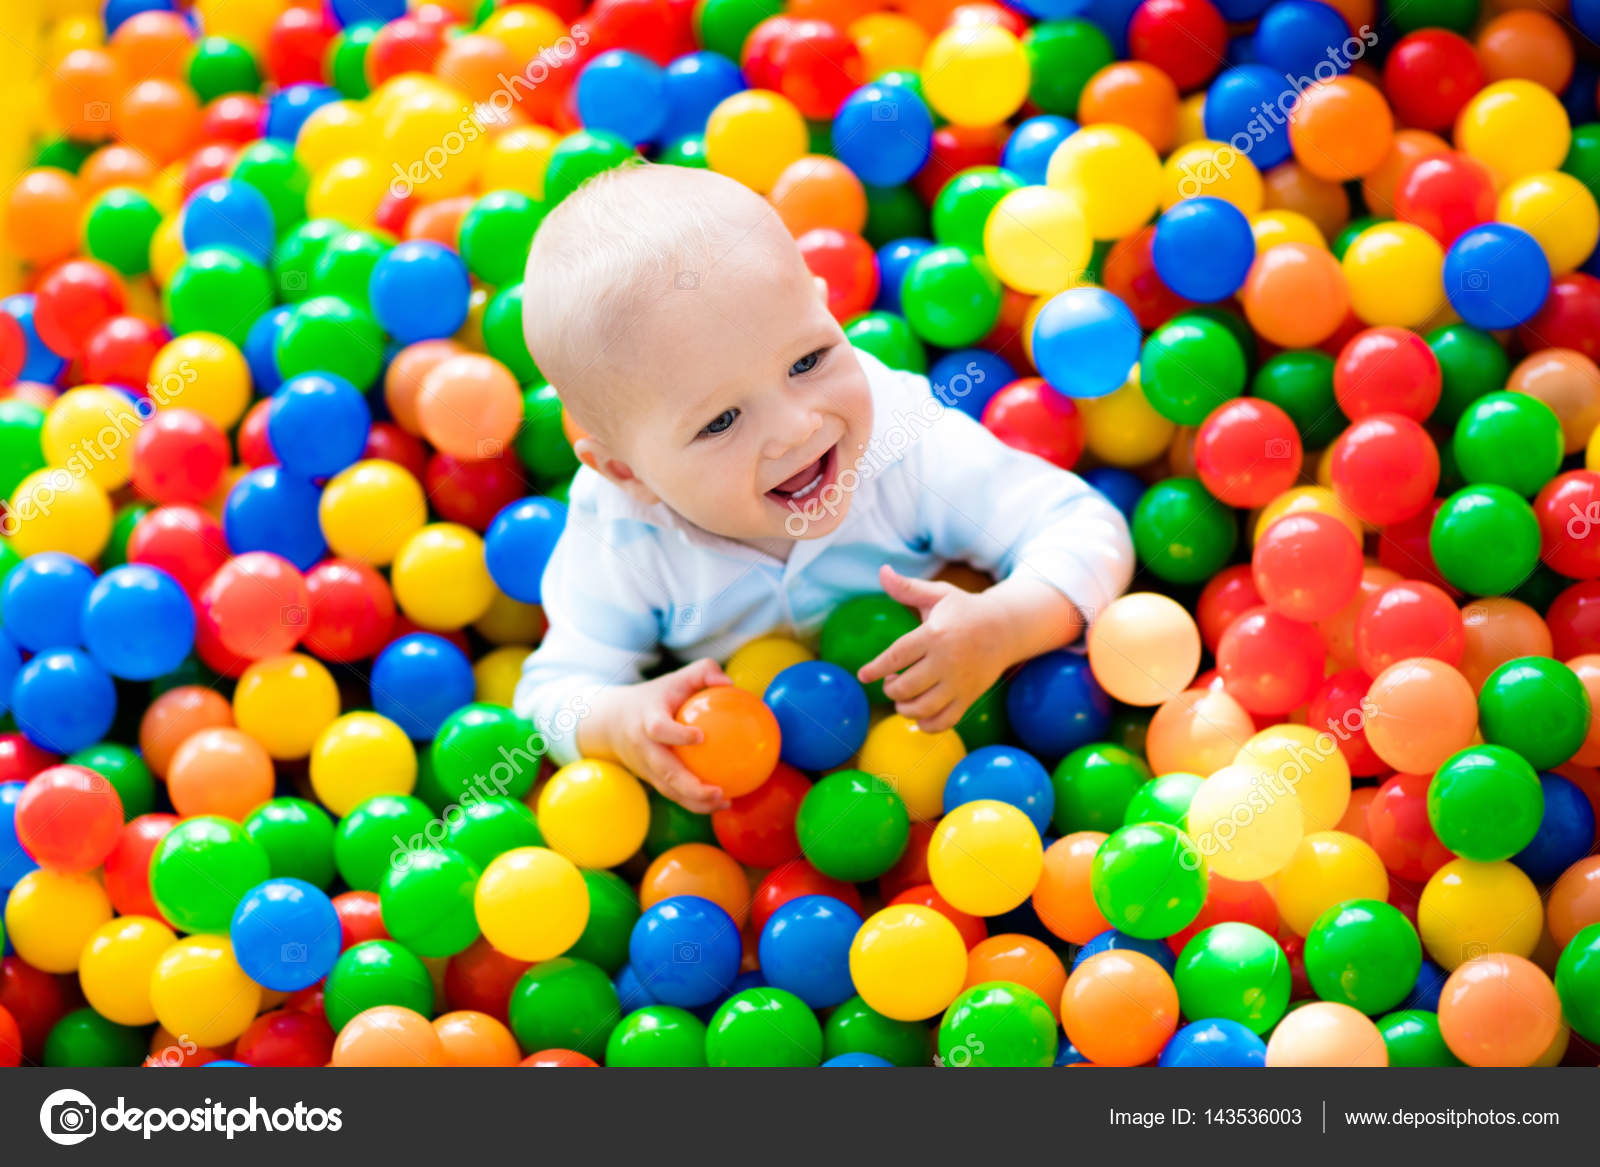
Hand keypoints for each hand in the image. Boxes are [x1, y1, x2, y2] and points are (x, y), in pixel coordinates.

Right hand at [582, 658, 734, 813]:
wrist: (610, 722)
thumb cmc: (655, 697)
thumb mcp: (675, 678)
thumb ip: (703, 671)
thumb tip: (730, 684)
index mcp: (646, 719)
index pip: (658, 728)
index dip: (676, 734)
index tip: (700, 737)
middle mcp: (643, 746)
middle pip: (663, 770)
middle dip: (689, 786)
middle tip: (719, 791)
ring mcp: (644, 766)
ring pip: (668, 789)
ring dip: (695, 802)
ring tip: (724, 802)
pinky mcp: (649, 779)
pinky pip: (672, 794)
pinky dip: (694, 803)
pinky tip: (721, 802)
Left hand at [856, 565, 1013, 732]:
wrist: (1006, 628)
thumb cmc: (964, 610)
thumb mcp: (938, 594)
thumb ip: (907, 588)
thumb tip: (882, 571)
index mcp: (934, 634)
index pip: (896, 656)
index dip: (875, 668)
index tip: (863, 675)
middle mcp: (946, 661)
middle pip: (905, 687)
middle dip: (890, 688)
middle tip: (891, 680)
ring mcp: (959, 683)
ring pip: (922, 708)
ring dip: (903, 708)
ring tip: (902, 696)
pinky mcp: (969, 698)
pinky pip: (943, 722)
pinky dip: (926, 724)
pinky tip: (919, 713)